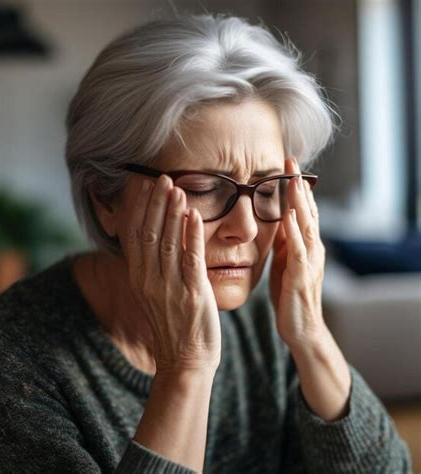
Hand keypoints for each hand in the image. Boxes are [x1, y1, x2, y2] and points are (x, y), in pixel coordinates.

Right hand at [125, 174, 220, 372]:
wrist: (185, 360)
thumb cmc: (173, 324)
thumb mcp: (153, 293)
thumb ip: (151, 265)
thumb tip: (154, 237)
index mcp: (139, 278)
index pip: (133, 235)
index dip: (138, 208)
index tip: (143, 185)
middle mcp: (149, 280)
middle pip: (148, 234)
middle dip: (155, 204)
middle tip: (162, 178)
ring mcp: (169, 288)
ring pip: (167, 243)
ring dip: (172, 214)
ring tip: (177, 188)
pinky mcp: (191, 295)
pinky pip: (190, 260)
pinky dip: (191, 235)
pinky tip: (194, 215)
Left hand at [269, 157, 326, 350]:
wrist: (301, 328)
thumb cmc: (290, 294)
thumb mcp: (285, 262)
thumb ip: (284, 241)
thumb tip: (278, 219)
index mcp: (305, 245)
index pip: (303, 210)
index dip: (297, 188)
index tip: (288, 165)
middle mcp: (312, 249)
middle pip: (307, 211)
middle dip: (299, 186)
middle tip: (292, 160)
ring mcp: (309, 262)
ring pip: (306, 226)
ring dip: (299, 203)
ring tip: (293, 180)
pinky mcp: (300, 277)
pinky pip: (297, 251)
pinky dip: (294, 233)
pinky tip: (287, 217)